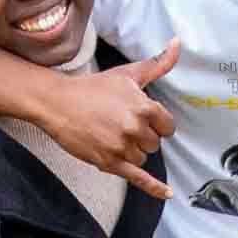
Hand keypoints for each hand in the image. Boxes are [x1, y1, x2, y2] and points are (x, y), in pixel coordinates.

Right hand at [42, 38, 179, 198]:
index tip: (142, 119)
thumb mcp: (127, 74)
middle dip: (141, 136)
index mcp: (144, 107)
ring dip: (132, 151)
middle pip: (154, 144)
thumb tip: (178, 44)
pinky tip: (167, 193)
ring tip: (111, 135)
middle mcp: (135, 128)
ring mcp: (122, 147)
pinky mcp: (110, 163)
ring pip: (143, 158)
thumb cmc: (93, 88)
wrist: (59, 103)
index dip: (156, 123)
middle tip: (119, 124)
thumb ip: (158, 63)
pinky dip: (154, 188)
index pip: (167, 126)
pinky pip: (139, 178)